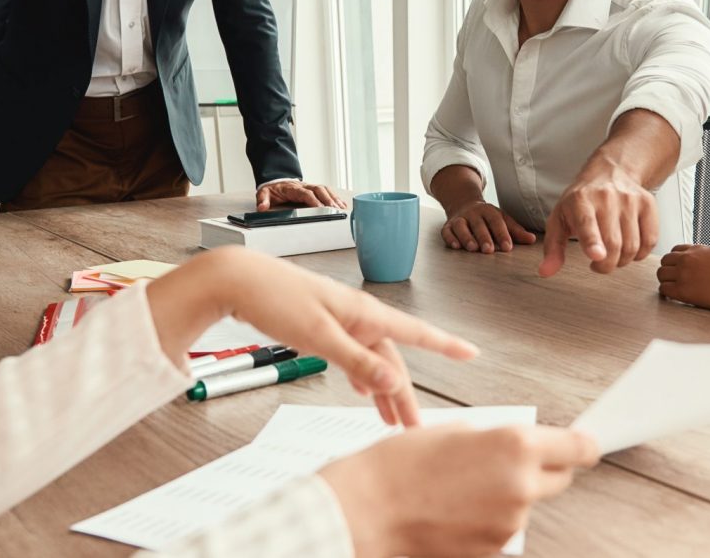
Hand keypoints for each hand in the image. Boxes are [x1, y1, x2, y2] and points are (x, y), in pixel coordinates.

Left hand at [147, 248, 476, 425]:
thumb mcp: (319, 335)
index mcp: (365, 313)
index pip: (416, 332)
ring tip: (391, 421)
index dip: (446, 345)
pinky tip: (362, 389)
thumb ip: (357, 360)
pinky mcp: (321, 326)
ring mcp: (340, 321)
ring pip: (371, 360)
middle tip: (415, 428)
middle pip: (392, 359)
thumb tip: (393, 382)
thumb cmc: (276, 298)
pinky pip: (352, 355)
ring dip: (382, 390)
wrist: (238, 280)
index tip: (471, 353)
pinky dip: (361, 375)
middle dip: (405, 393)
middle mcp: (358, 315)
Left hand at [256, 179, 347, 209]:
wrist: (276, 181)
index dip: (313, 200)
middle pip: (319, 190)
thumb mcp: (264, 193)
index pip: (305, 193)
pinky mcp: (314, 189)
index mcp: (293, 188)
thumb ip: (263, 200)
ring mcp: (310, 186)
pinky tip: (342, 204)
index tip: (319, 207)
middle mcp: (304, 186)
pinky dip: (335, 197)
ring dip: (333, 198)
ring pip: (325, 189)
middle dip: (328, 199)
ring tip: (341, 208)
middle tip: (335, 209)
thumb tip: (262, 207)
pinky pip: (327, 191)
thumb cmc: (273, 189)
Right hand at [321, 424, 599, 557]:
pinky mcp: (492, 554)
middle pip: (559, 479)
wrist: (366, 511)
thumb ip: (498, 440)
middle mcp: (521, 487)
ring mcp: (508, 526)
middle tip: (503, 464)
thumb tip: (520, 448)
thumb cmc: (400, 467)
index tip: (585, 445)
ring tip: (459, 491)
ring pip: (525, 507)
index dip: (583, 445)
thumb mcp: (456, 431)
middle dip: (542, 469)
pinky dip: (486, 523)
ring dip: (506, 498)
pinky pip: (501, 533)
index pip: (579, 448)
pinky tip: (453, 513)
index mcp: (516, 447)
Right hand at [441, 200, 536, 253]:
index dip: (502, 234)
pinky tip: (455, 246)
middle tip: (489, 250)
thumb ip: (515, 231)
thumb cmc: (487, 218)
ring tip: (473, 248)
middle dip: (484, 237)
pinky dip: (450, 238)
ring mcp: (460, 218)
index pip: (497, 222)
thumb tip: (532, 240)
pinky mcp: (448, 226)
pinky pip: (447, 231)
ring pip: (461, 226)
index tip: (508, 247)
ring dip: (466, 237)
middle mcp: (473, 213)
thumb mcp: (502, 220)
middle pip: (478, 224)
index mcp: (489, 211)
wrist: (464, 204)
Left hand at [537, 170, 659, 276]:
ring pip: (632, 246)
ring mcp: (630, 199)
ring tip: (612, 254)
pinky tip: (629, 247)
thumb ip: (553, 248)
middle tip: (599, 264)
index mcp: (580, 200)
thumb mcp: (560, 219)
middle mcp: (607, 197)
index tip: (596, 255)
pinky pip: (650, 240)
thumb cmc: (581, 201)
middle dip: (606, 265)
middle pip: (613, 244)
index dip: (592, 242)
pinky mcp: (648, 204)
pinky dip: (640, 253)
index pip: (587, 224)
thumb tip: (546, 272)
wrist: (610, 172)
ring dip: (622, 261)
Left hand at [655, 244, 709, 310]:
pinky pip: (664, 289)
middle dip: (668, 271)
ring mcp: (684, 273)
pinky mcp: (683, 290)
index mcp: (697, 249)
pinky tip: (675, 297)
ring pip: (661, 274)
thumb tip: (696, 267)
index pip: (674, 251)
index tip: (679, 271)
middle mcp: (688, 258)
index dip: (675, 262)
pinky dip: (667, 293)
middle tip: (674, 281)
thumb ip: (703, 258)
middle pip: (664, 261)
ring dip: (666, 281)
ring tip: (674, 289)